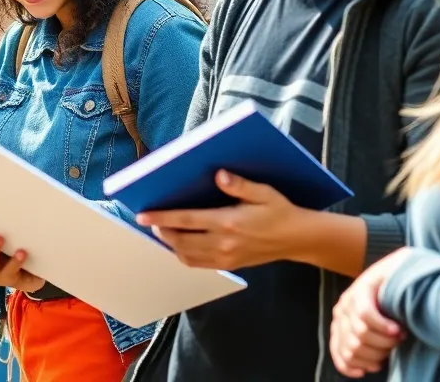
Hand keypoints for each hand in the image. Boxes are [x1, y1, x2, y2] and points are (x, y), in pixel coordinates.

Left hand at [136, 170, 309, 270]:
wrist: (297, 239)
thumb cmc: (279, 211)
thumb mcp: (263, 192)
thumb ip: (239, 184)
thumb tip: (219, 175)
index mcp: (229, 222)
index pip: (186, 220)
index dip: (161, 218)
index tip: (143, 215)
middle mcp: (224, 243)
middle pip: (181, 241)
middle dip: (161, 232)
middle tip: (150, 221)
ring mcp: (226, 257)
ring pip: (187, 256)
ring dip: (170, 245)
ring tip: (163, 231)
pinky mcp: (229, 265)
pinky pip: (199, 264)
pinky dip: (184, 255)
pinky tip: (180, 244)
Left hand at [330, 249, 409, 377]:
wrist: (403, 270)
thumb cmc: (393, 307)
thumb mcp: (377, 331)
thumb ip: (366, 345)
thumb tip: (362, 369)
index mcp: (341, 326)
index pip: (341, 356)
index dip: (357, 366)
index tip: (375, 366)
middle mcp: (341, 313)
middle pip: (354, 349)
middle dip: (378, 353)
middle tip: (394, 346)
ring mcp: (349, 299)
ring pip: (361, 335)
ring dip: (385, 341)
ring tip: (399, 335)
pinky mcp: (361, 288)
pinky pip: (367, 316)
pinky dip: (384, 327)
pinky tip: (398, 329)